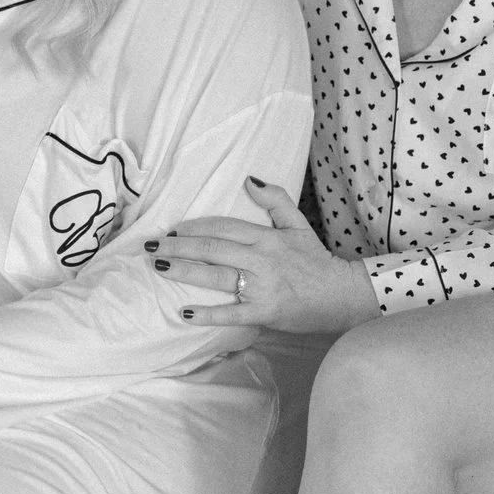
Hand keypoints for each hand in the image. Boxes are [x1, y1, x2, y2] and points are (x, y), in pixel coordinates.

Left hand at [149, 177, 375, 334]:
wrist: (342, 296)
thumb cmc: (316, 261)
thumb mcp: (298, 224)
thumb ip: (275, 199)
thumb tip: (250, 179)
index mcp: (266, 238)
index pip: (222, 227)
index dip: (194, 227)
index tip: (172, 230)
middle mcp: (260, 260)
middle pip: (211, 249)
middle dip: (178, 247)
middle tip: (151, 248)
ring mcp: (261, 287)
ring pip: (215, 276)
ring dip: (185, 271)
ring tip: (160, 268)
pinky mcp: (264, 312)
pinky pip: (231, 313)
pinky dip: (208, 314)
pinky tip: (185, 313)